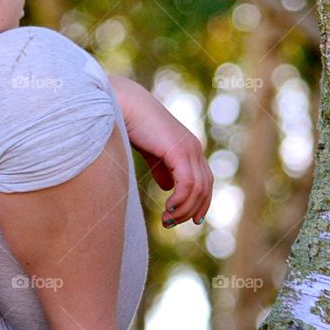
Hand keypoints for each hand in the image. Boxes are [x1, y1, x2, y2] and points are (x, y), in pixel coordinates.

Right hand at [120, 93, 212, 226]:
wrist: (124, 105)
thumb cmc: (132, 125)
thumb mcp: (150, 151)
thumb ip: (161, 168)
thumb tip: (168, 187)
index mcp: (189, 148)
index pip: (205, 181)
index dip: (200, 202)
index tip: (189, 220)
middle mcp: (194, 149)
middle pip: (205, 188)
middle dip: (192, 210)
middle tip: (171, 223)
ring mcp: (189, 149)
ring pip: (198, 189)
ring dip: (183, 209)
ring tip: (166, 220)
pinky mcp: (179, 151)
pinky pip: (188, 184)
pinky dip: (181, 200)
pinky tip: (168, 208)